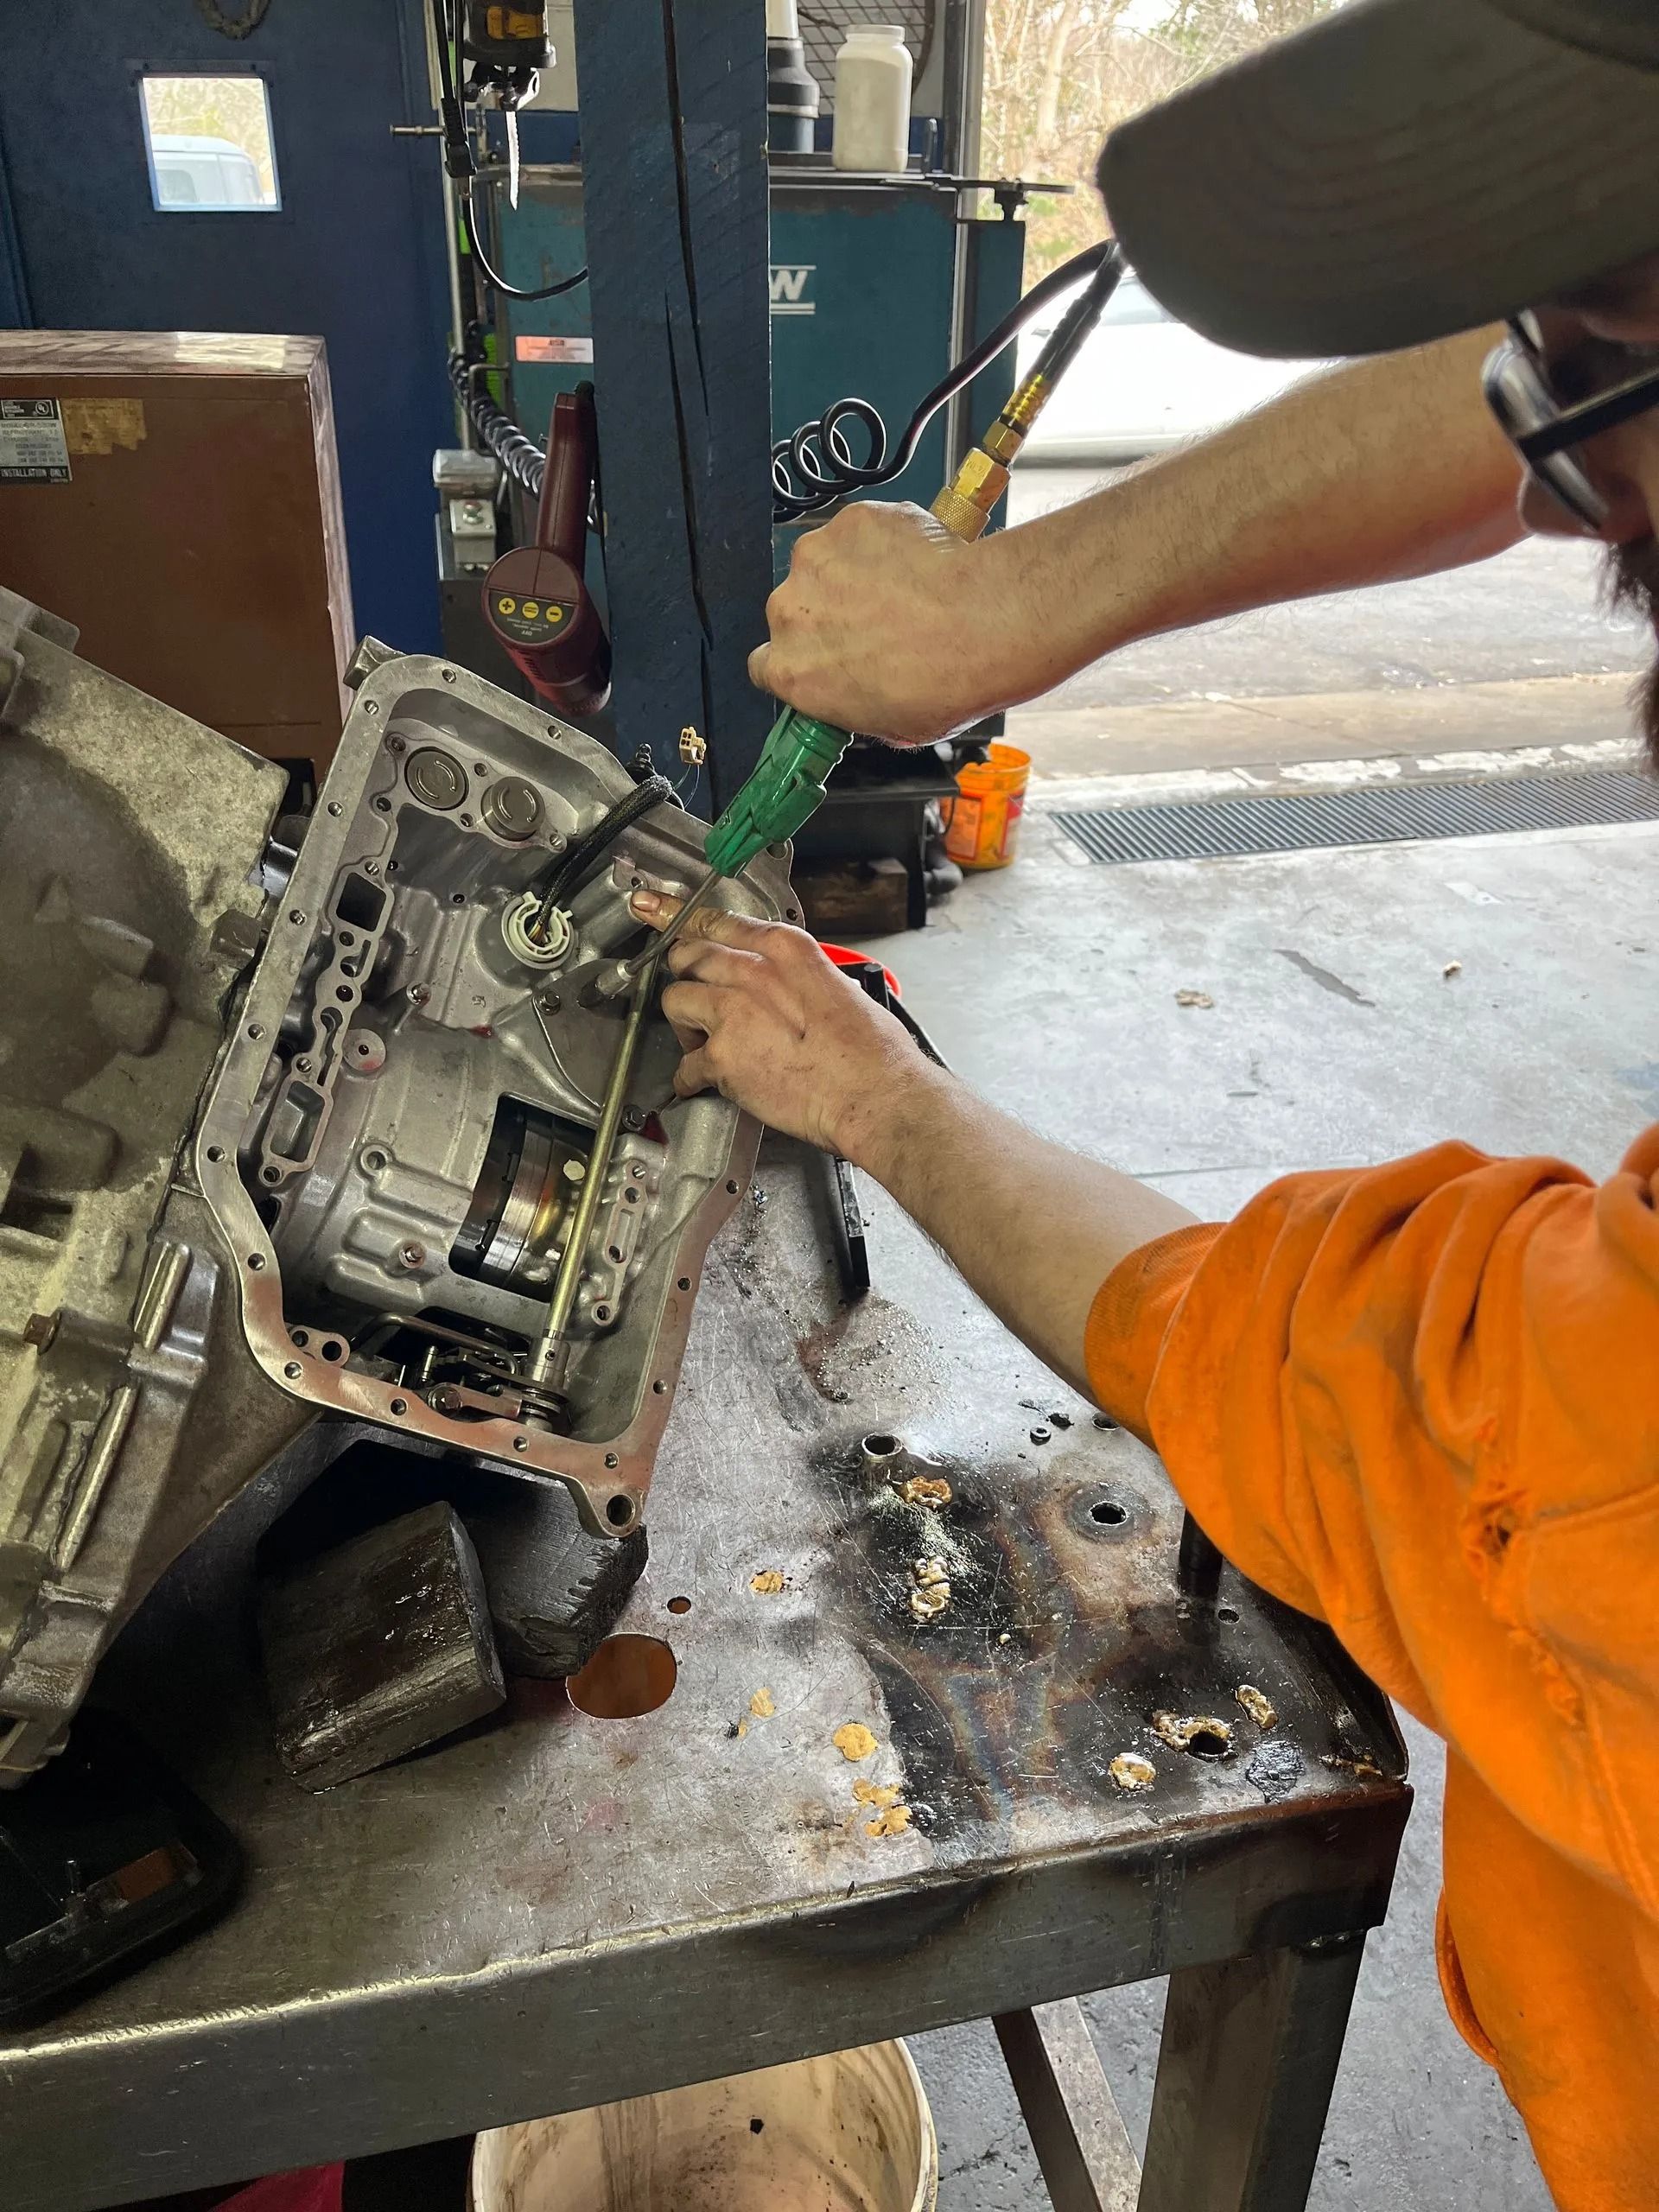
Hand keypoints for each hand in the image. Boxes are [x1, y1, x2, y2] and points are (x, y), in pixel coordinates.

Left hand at [631, 890, 926, 1158]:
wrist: (873, 1094)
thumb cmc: (870, 1051)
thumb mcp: (839, 986)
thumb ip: (798, 977)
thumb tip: (785, 987)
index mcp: (786, 949)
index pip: (717, 921)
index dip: (677, 915)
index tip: (653, 908)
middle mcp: (753, 972)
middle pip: (688, 956)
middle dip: (684, 974)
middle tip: (691, 993)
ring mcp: (732, 1013)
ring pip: (676, 1001)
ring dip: (684, 1023)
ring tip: (702, 1043)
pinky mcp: (722, 1057)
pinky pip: (685, 1063)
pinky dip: (688, 1078)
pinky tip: (699, 1084)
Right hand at [749, 501, 1034, 742]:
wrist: (980, 625)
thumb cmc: (941, 682)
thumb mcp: (889, 726)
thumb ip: (855, 702)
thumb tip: (867, 695)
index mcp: (790, 670)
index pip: (767, 662)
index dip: (799, 658)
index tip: (823, 658)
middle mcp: (789, 610)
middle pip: (795, 609)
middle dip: (829, 614)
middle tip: (879, 624)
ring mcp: (816, 557)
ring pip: (825, 564)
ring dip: (853, 574)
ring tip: (903, 592)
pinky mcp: (852, 520)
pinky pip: (860, 531)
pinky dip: (883, 541)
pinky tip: (918, 563)